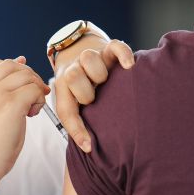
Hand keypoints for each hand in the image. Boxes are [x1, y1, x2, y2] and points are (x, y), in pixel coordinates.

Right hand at [0, 57, 49, 179]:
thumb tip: (19, 67)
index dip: (7, 66)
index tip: (19, 78)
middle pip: (11, 65)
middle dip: (27, 76)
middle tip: (33, 95)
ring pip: (26, 75)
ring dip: (36, 88)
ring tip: (32, 107)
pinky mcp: (11, 104)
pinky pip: (34, 90)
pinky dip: (39, 100)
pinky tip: (32, 114)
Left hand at [54, 37, 133, 152]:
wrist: (77, 48)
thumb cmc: (78, 84)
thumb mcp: (72, 100)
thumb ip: (76, 120)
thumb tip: (88, 147)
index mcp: (63, 87)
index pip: (65, 110)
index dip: (76, 130)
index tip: (89, 146)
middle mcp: (75, 69)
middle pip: (73, 76)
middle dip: (85, 92)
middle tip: (94, 99)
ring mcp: (92, 57)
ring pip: (89, 59)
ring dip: (99, 73)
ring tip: (106, 81)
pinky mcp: (108, 48)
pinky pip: (115, 47)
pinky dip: (123, 55)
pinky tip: (130, 66)